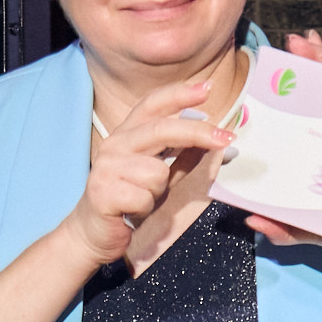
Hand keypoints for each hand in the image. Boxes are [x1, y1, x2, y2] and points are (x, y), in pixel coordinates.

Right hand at [58, 78, 237, 267]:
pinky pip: (144, 197)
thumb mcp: (160, 175)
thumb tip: (212, 139)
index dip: (178, 94)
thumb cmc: (129, 201)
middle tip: (227, 138)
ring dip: (158, 192)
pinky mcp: (102, 192)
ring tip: (143, 200)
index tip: (207, 88)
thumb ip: (182, 156)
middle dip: (198, 132)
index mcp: (127, 135)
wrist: (94, 233)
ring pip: (156, 172)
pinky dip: (145, 209)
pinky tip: (132, 212)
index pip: (152, 105)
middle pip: (161, 129)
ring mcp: (106, 167)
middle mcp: (114, 145)